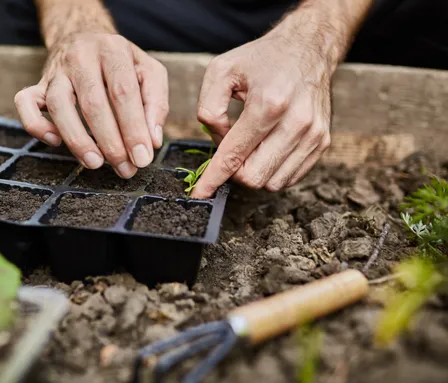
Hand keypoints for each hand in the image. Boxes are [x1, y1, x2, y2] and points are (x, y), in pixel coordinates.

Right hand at [15, 33, 168, 177]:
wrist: (84, 35)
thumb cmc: (121, 63)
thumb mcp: (149, 72)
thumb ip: (156, 104)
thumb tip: (152, 140)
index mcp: (113, 50)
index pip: (123, 92)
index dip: (133, 128)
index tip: (142, 157)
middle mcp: (81, 57)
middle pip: (92, 103)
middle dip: (110, 142)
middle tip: (124, 168)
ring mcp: (56, 71)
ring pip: (58, 105)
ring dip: (77, 139)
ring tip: (95, 163)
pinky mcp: (38, 84)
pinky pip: (25, 103)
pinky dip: (36, 125)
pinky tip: (55, 142)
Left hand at [192, 20, 333, 197]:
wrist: (308, 48)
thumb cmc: (262, 60)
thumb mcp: (221, 71)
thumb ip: (209, 108)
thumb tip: (217, 141)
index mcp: (268, 104)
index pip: (234, 156)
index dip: (213, 179)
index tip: (200, 193)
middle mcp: (296, 122)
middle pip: (253, 177)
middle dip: (234, 172)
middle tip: (230, 151)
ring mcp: (313, 134)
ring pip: (272, 182)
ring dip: (254, 171)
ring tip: (251, 145)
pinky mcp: (323, 142)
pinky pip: (290, 177)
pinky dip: (272, 171)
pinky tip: (267, 149)